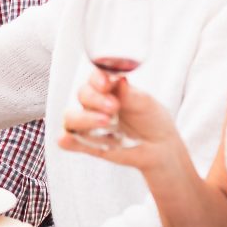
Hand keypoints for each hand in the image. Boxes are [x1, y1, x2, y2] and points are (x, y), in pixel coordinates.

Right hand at [55, 69, 183, 174]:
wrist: (160, 148)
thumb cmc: (153, 120)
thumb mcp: (147, 105)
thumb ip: (131, 94)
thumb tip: (120, 80)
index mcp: (109, 89)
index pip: (95, 78)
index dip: (97, 79)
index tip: (107, 84)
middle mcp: (96, 104)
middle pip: (82, 94)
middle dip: (95, 100)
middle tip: (114, 107)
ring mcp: (90, 124)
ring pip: (71, 117)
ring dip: (84, 118)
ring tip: (105, 122)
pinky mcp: (88, 143)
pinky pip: (70, 141)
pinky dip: (66, 140)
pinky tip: (67, 139)